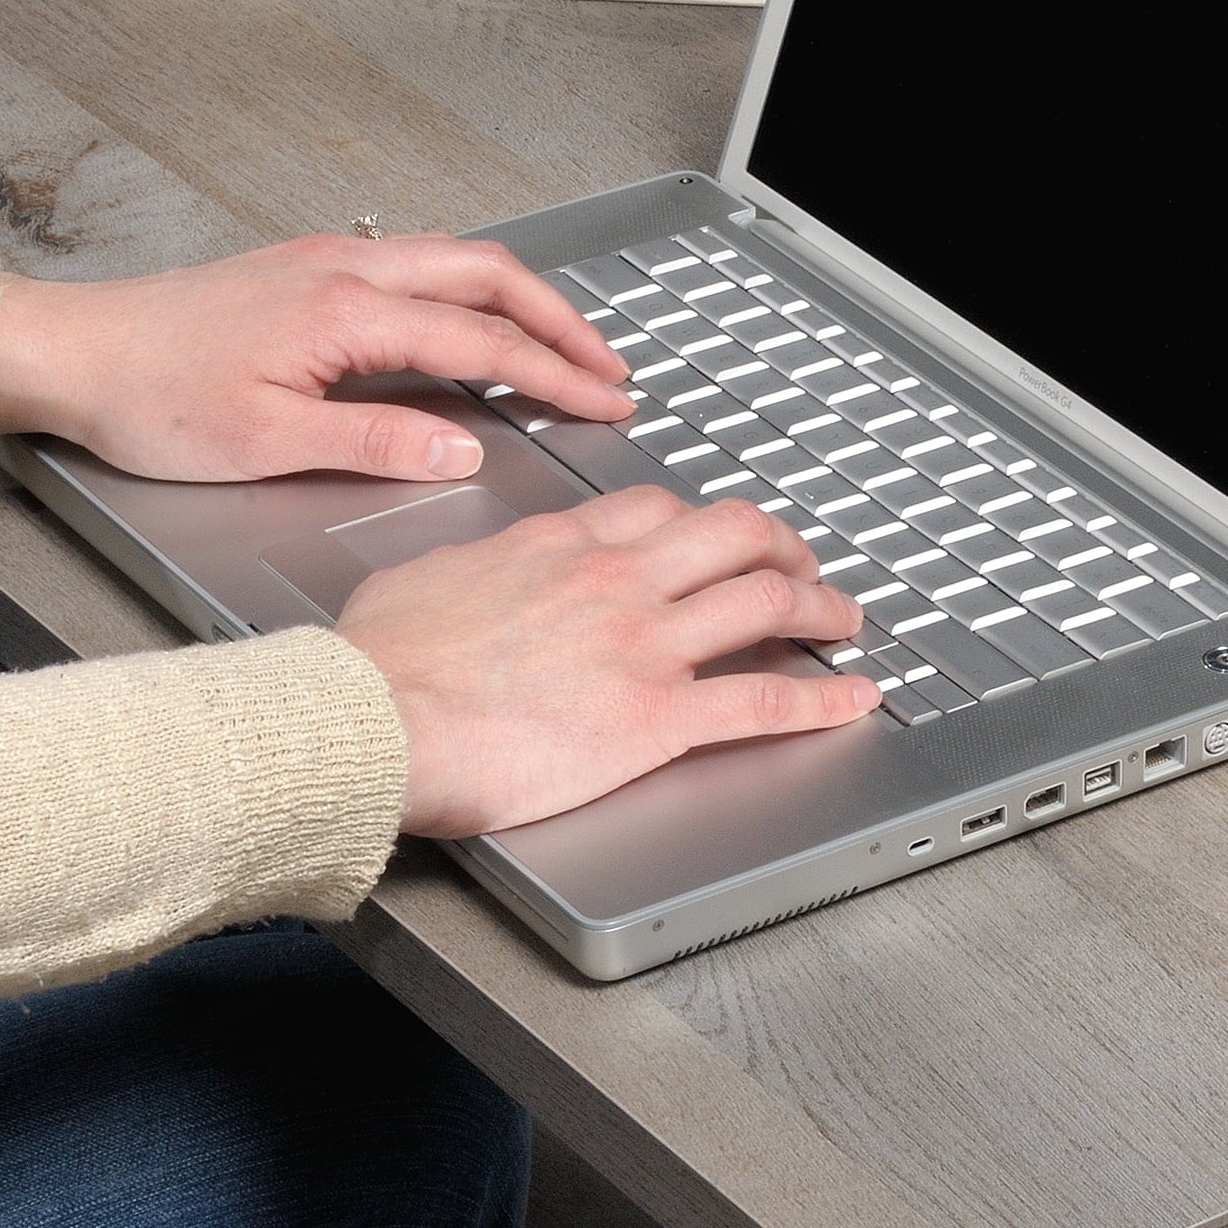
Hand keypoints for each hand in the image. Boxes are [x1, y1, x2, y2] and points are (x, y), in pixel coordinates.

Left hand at [0, 234, 631, 481]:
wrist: (71, 351)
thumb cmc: (148, 395)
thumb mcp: (268, 441)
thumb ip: (376, 441)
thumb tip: (461, 446)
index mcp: (347, 311)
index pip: (484, 340)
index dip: (556, 374)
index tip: (606, 401)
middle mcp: (347, 268)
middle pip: (490, 275)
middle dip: (563, 320)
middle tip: (610, 366)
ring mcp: (330, 259)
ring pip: (458, 258)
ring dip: (522, 297)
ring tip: (565, 342)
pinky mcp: (309, 267)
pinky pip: (419, 262)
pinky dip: (474, 288)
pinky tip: (477, 319)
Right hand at [335, 487, 880, 835]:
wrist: (372, 718)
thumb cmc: (378, 664)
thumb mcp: (424, 578)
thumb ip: (474, 569)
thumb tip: (474, 574)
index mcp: (560, 545)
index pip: (658, 509)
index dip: (704, 521)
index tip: (719, 535)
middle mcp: (616, 580)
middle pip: (734, 533)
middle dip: (784, 543)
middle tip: (803, 563)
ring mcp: (644, 645)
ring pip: (767, 600)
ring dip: (822, 606)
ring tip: (845, 617)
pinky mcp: (656, 717)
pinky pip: (763, 700)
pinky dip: (823, 699)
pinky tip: (855, 696)